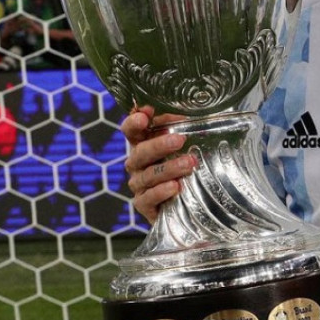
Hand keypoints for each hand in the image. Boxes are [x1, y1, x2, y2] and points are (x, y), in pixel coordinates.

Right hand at [122, 106, 194, 223]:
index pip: (130, 130)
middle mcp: (137, 164)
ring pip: (147, 175)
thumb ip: (183, 129)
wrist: (186, 205)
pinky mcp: (144, 206)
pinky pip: (147, 199)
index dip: (134, 122)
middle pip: (139, 152)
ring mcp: (139, 186)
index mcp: (143, 145)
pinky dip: (161, 192)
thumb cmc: (184, 168)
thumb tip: (189, 114)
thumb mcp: (186, 146)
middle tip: (180, 140)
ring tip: (189, 164)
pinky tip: (175, 187)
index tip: (146, 114)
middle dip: (158, 145)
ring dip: (168, 168)